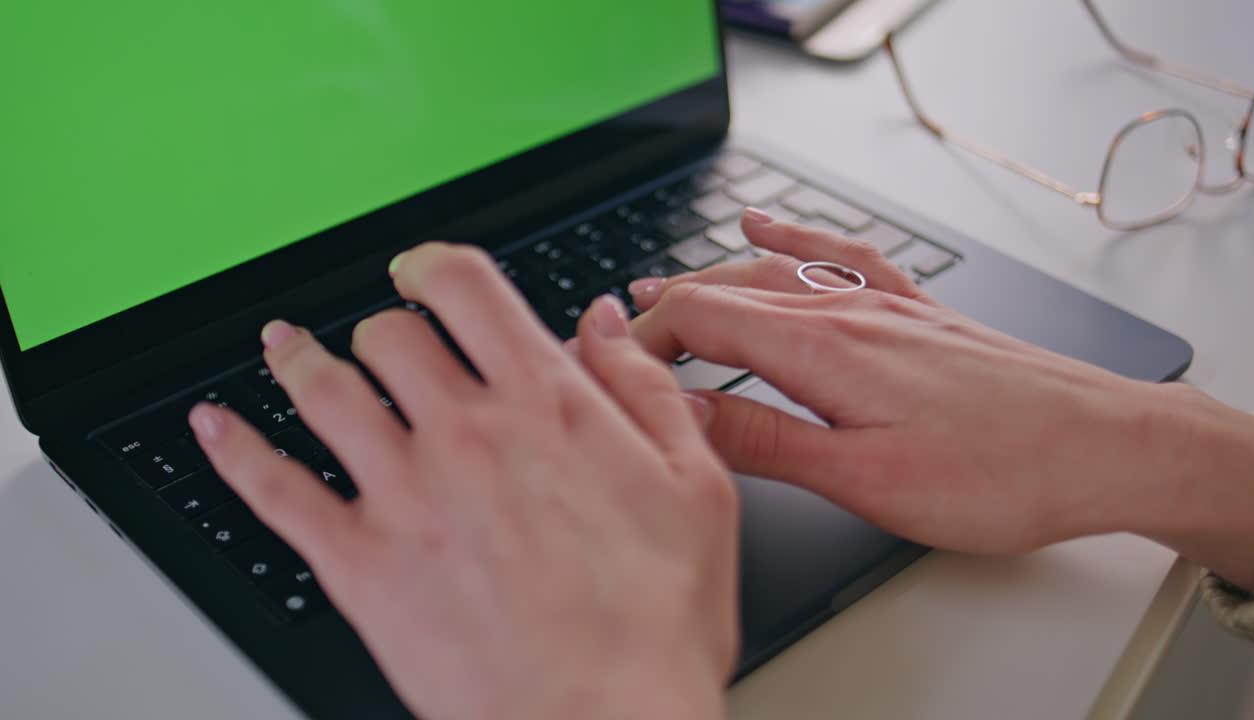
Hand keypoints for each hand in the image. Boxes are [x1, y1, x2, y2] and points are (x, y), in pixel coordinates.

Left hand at [190, 244, 737, 719]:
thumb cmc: (655, 623)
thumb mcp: (695, 487)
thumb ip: (643, 390)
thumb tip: (604, 323)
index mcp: (545, 406)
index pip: (467, 289)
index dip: (433, 264)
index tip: (423, 272)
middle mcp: (465, 435)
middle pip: (389, 333)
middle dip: (388, 325)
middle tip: (387, 339)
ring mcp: (404, 496)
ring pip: (323, 392)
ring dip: (300, 360)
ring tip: (288, 348)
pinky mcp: (358, 564)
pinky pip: (272, 491)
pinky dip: (234, 450)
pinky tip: (215, 427)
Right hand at [625, 212, 1253, 562]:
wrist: (1104, 445)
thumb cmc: (1001, 472)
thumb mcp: (865, 478)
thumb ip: (766, 438)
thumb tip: (685, 413)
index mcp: (824, 349)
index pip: (698, 319)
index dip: (639, 340)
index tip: (607, 370)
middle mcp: (848, 310)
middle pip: (724, 290)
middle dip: (660, 314)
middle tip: (616, 347)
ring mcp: (883, 305)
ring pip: (770, 273)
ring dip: (706, 281)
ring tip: (656, 291)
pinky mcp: (912, 312)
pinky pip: (836, 256)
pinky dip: (790, 238)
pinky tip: (766, 228)